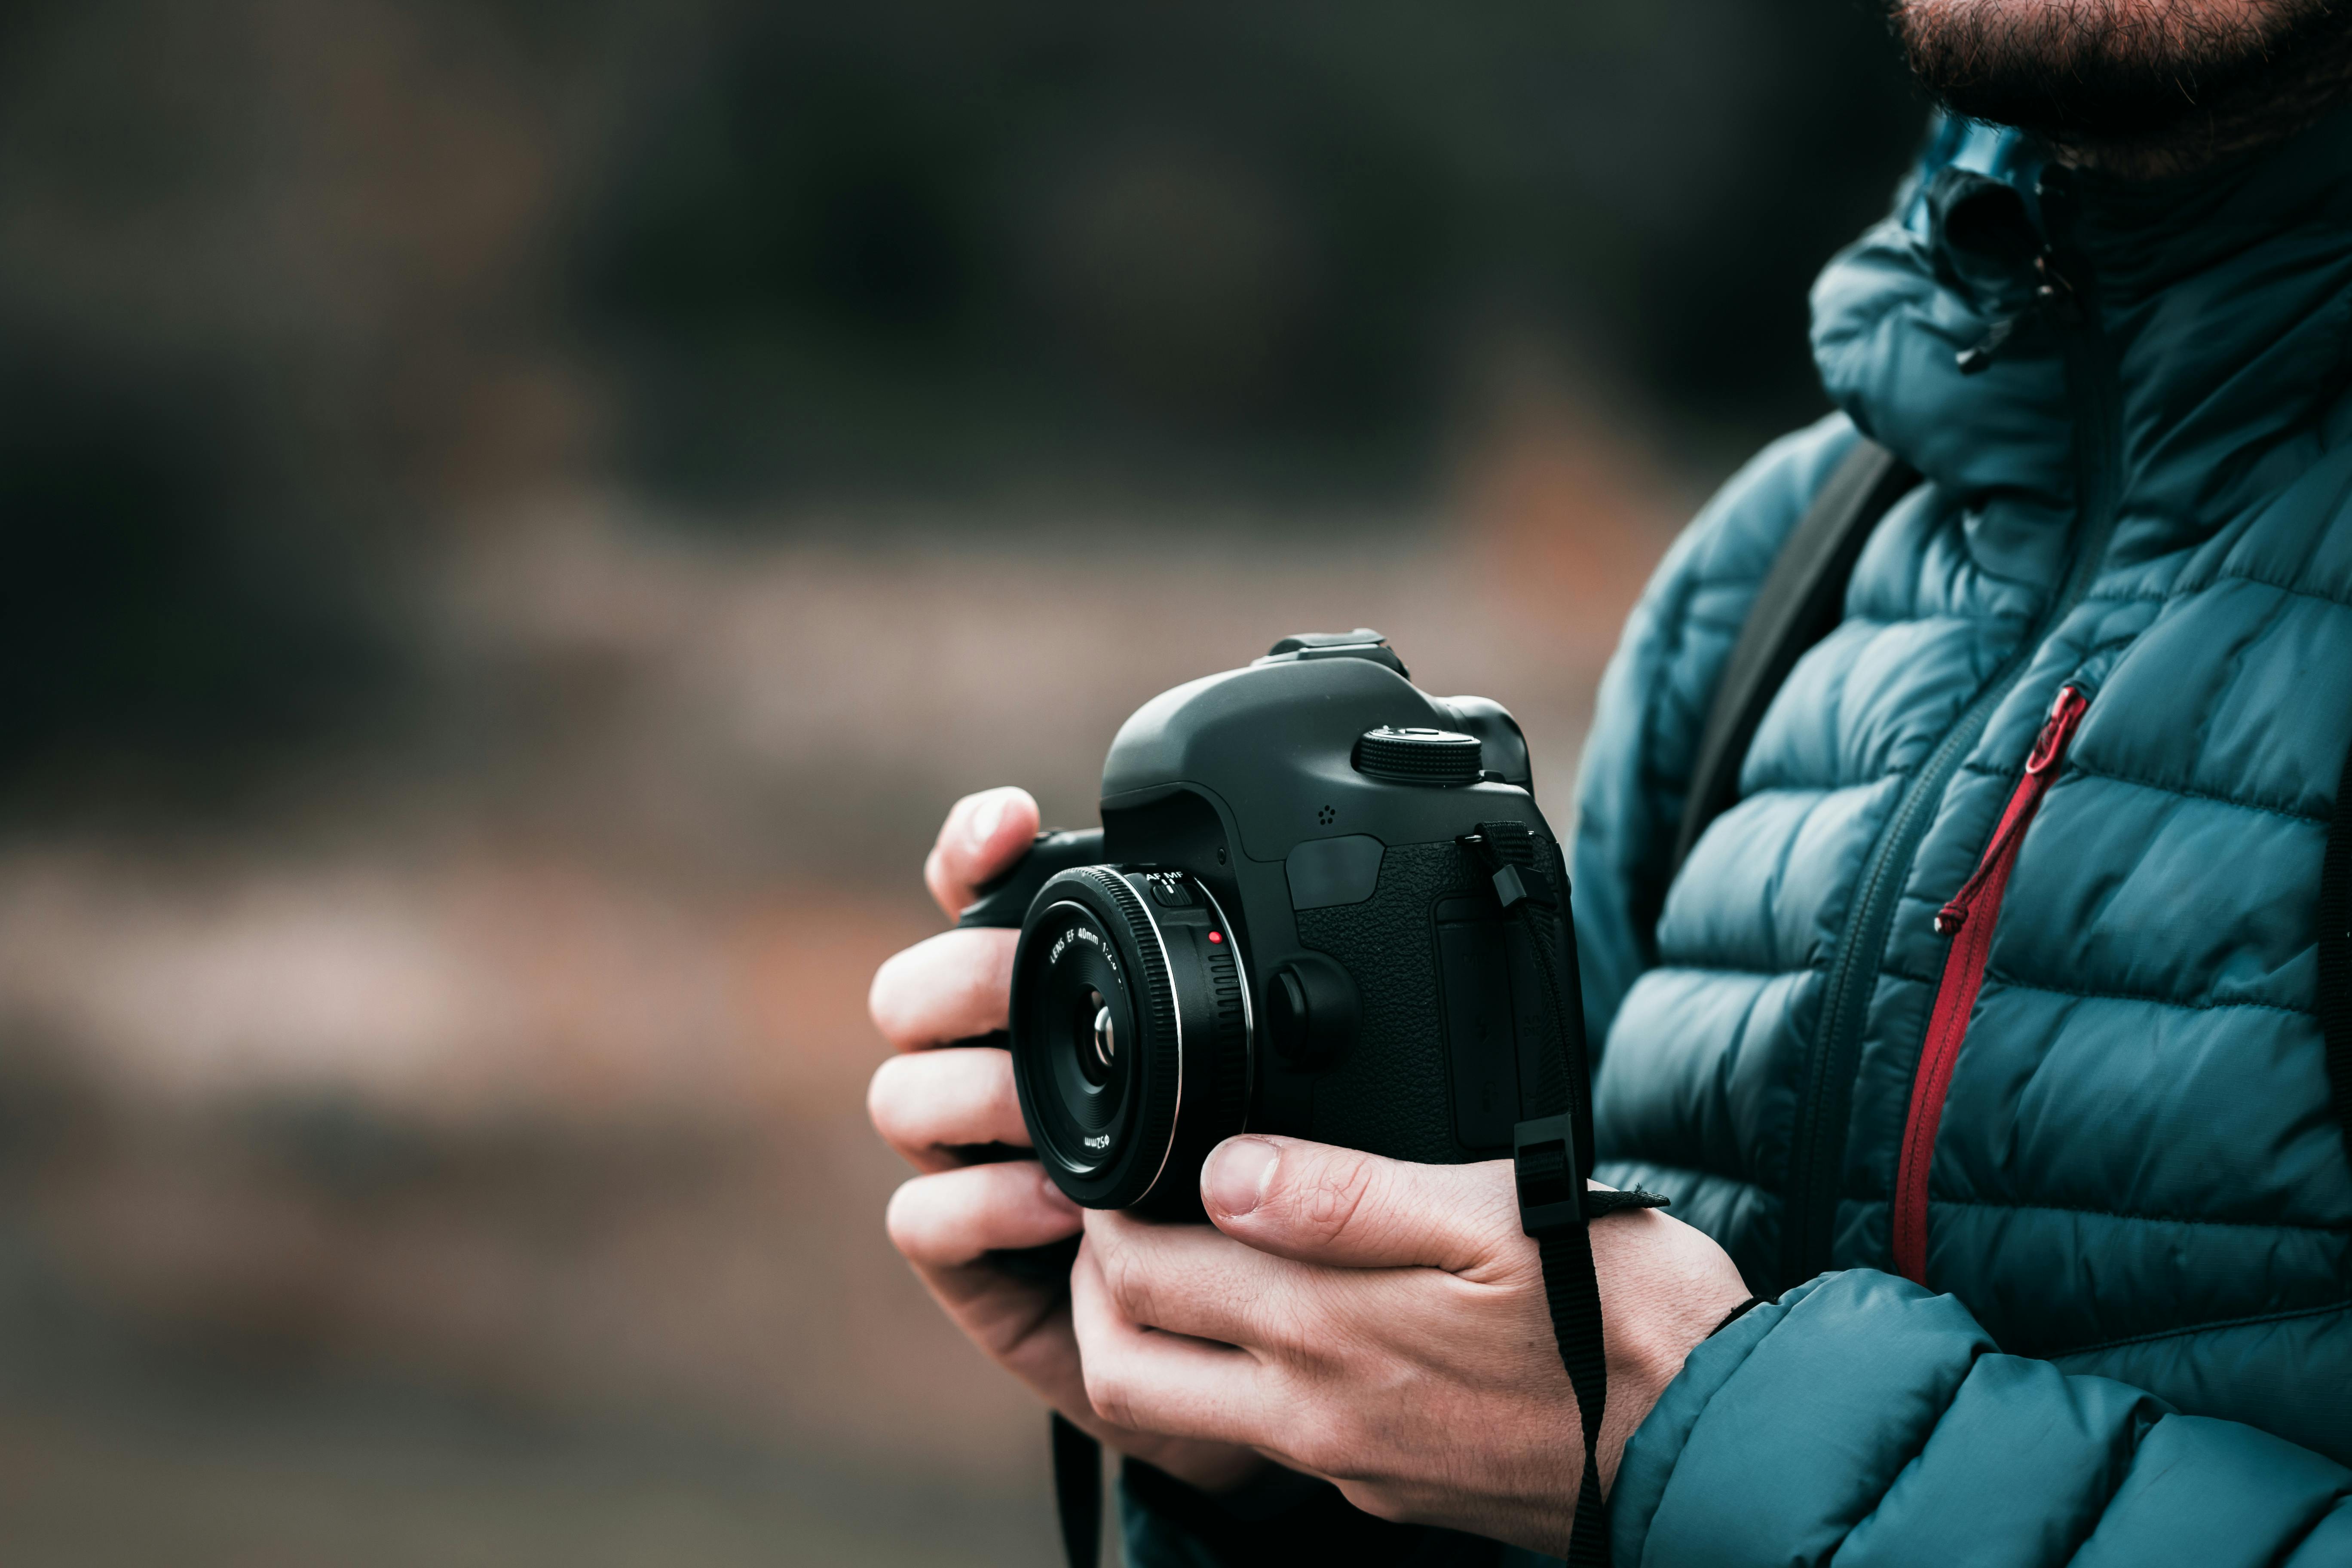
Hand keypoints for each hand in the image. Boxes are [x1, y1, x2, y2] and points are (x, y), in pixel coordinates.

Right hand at [867, 786, 1265, 1491]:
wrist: (1221, 1331)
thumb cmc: (1229, 1187)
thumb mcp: (1250, 1086)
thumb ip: (1237, 1012)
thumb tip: (1297, 932)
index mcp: (1046, 999)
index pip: (977, 897)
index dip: (976, 848)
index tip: (1009, 822)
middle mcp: (986, 1063)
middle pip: (909, 991)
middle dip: (962, 982)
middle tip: (1027, 995)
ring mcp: (962, 1157)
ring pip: (902, 1094)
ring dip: (979, 1101)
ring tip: (1060, 1131)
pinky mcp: (958, 1251)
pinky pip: (920, 1214)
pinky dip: (985, 1204)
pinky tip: (1061, 1208)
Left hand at [1072, 1134, 1749, 1552]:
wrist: (1707, 1439)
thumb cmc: (1619, 1313)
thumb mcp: (1494, 1216)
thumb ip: (1345, 1196)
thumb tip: (1223, 1172)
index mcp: (1328, 1330)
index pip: (1142, 1279)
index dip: (1103, 1212)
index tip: (1116, 1163)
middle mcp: (1312, 1412)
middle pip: (1123, 1367)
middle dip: (1090, 1287)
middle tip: (1116, 1214)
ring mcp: (1342, 1460)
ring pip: (1179, 1411)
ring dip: (1147, 1337)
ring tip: (1178, 1256)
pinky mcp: (1381, 1484)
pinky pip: (1261, 1437)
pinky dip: (1228, 1376)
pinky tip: (1276, 1314)